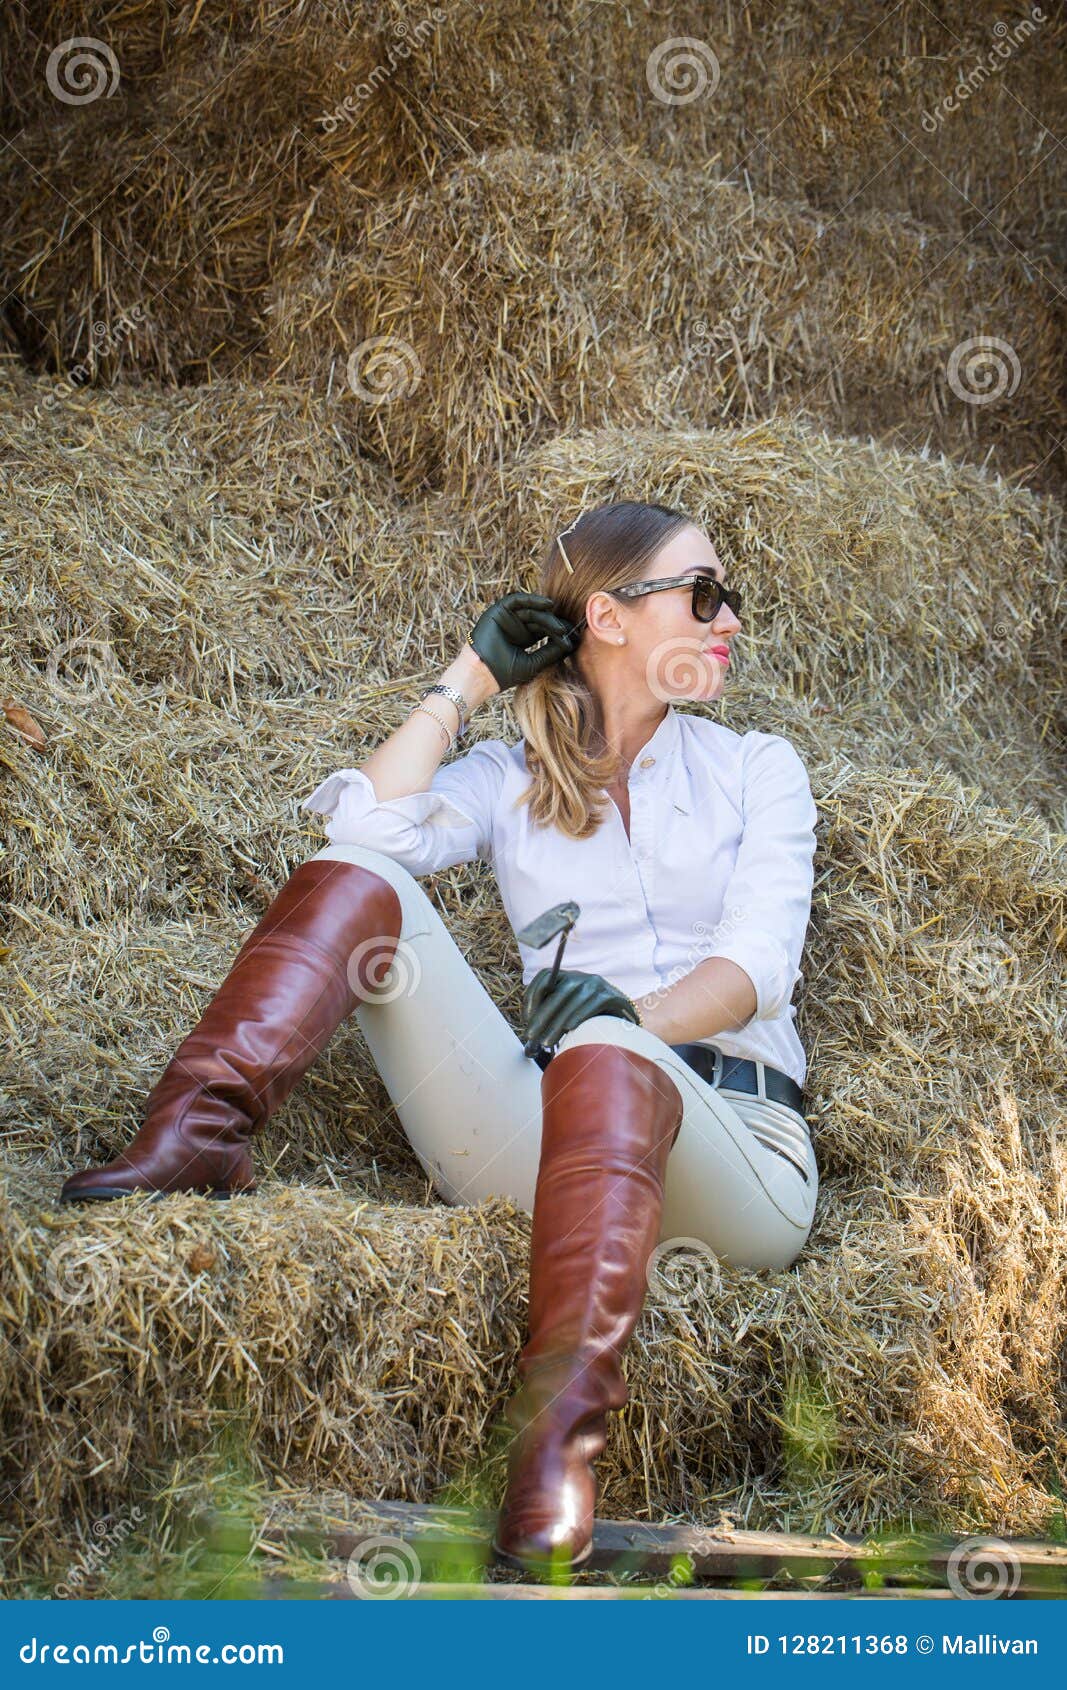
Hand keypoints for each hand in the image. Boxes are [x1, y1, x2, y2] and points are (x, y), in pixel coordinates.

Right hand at [468, 592, 581, 693]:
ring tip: (561, 624)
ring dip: (547, 615)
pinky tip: (548, 605)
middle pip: (540, 620)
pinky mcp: (499, 611)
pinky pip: (517, 600)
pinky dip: (532, 599)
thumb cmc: (505, 673)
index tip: (573, 639)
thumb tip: (570, 644)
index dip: (558, 633)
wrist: (482, 674)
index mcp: (524, 638)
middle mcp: (517, 626)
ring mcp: (508, 618)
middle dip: (555, 624)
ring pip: (531, 611)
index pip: (545, 630)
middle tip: (568, 632)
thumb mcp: (534, 662)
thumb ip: (551, 652)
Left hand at [522, 967, 638, 1050]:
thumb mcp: (569, 1014)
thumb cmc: (591, 1023)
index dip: (531, 996)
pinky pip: (592, 1004)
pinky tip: (569, 1029)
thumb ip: (552, 1019)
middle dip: (542, 1016)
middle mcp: (581, 977)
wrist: (625, 1024)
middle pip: (558, 992)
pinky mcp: (612, 995)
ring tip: (546, 1042)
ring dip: (557, 1022)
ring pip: (573, 999)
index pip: (544, 976)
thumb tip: (529, 1037)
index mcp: (567, 977)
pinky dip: (579, 1016)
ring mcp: (598, 984)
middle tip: (530, 1036)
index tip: (525, 1018)